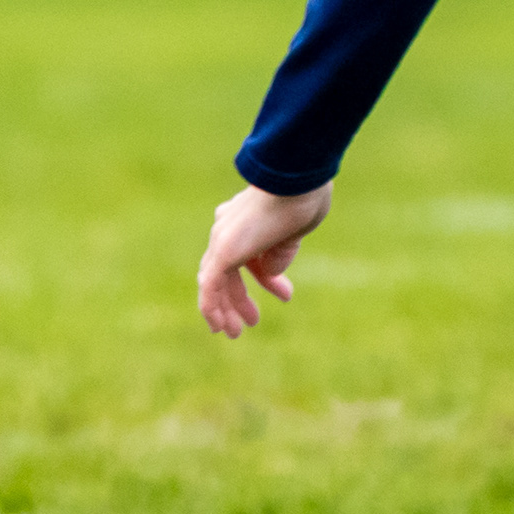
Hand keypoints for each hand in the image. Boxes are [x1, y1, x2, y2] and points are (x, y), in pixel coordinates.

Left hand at [198, 181, 332, 336]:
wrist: (296, 181)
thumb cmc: (303, 198)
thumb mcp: (294, 231)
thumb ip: (280, 252)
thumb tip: (272, 273)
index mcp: (245, 221)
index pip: (250, 257)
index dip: (268, 278)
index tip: (286, 295)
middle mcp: (227, 230)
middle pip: (228, 272)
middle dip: (241, 297)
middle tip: (253, 320)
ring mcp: (222, 240)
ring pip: (215, 283)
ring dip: (226, 308)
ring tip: (236, 332)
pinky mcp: (222, 252)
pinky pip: (210, 287)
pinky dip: (213, 308)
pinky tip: (220, 326)